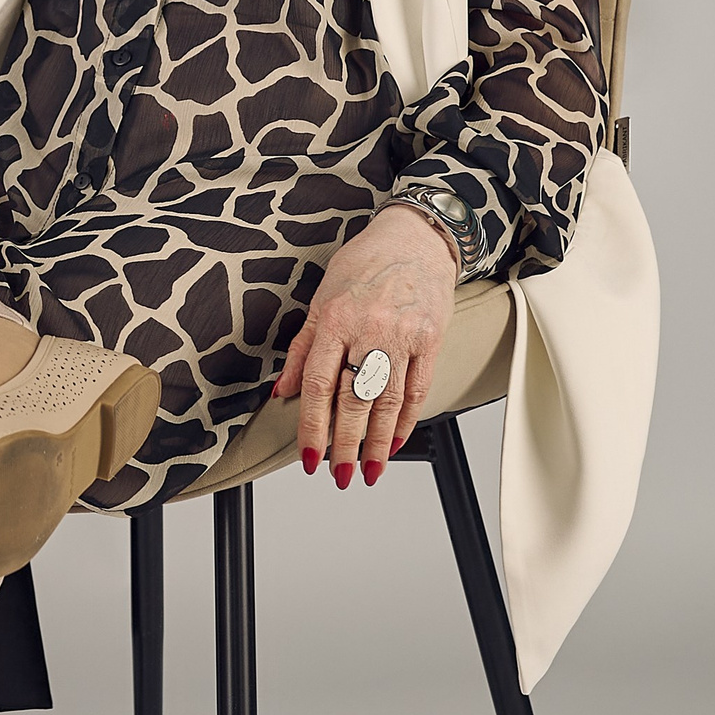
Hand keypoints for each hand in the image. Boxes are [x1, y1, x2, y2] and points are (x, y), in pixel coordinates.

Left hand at [270, 205, 457, 487]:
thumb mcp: (322, 298)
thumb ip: (304, 347)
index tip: (309, 457)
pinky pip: (418, 389)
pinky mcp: (430, 339)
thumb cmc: (364, 265)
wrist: (415, 238)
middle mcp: (369, 329)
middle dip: (344, 445)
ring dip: (376, 443)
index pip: (319, 384)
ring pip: (386, 401)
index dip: (313, 427)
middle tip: (338, 475)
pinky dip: (406, 420)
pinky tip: (395, 441)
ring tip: (369, 471)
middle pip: (353, 400)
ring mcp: (402, 336)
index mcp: (335, 319)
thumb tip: (284, 390)